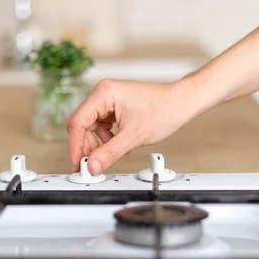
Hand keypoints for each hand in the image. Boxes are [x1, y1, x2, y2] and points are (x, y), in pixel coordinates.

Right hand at [66, 78, 192, 174]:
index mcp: (104, 93)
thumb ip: (110, 152)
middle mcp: (103, 94)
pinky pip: (101, 126)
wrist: (182, 103)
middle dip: (86, 146)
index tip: (78, 164)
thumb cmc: (164, 109)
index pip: (78, 122)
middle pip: (81, 125)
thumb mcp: (134, 136)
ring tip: (109, 155)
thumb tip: (93, 165)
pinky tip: (116, 146)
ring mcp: (108, 100)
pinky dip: (105, 139)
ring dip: (97, 144)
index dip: (75, 146)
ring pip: (90, 127)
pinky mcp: (114, 108)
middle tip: (91, 165)